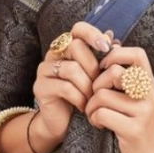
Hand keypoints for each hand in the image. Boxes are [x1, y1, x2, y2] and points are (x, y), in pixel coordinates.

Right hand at [31, 21, 113, 148]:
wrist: (62, 124)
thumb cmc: (82, 96)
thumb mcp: (95, 76)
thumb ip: (103, 57)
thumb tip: (112, 38)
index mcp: (67, 47)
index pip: (78, 29)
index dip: (93, 34)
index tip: (107, 48)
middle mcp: (53, 55)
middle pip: (76, 47)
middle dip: (93, 67)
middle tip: (99, 84)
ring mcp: (44, 71)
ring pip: (72, 69)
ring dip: (87, 86)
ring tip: (93, 98)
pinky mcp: (41, 88)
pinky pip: (66, 87)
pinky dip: (80, 98)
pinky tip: (84, 106)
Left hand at [86, 44, 153, 152]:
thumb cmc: (138, 121)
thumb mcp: (135, 94)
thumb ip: (124, 72)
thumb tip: (110, 39)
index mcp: (149, 82)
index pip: (137, 54)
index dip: (116, 55)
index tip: (104, 68)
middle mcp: (149, 94)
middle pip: (114, 73)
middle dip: (96, 85)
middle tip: (95, 98)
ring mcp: (143, 112)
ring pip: (102, 96)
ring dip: (91, 106)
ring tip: (95, 114)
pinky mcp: (133, 129)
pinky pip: (102, 114)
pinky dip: (94, 119)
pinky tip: (99, 125)